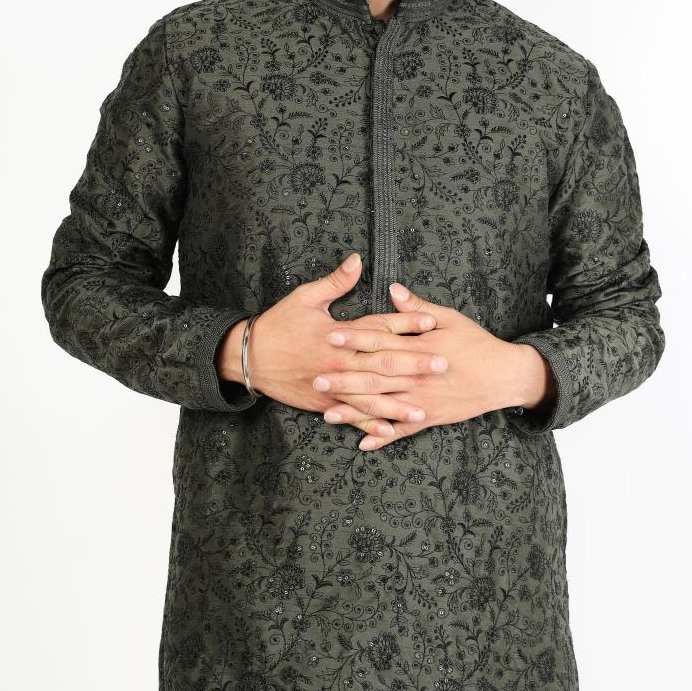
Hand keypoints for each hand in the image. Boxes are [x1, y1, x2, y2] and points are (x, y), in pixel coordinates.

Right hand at [217, 253, 435, 443]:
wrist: (249, 357)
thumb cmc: (279, 323)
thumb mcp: (306, 297)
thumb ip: (336, 281)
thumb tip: (357, 259)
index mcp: (338, 334)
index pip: (379, 326)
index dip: (406, 322)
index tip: (431, 321)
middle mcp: (338, 362)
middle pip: (382, 363)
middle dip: (414, 365)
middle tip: (442, 365)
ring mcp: (332, 386)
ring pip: (371, 397)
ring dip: (398, 403)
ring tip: (424, 408)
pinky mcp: (324, 403)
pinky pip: (351, 416)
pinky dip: (369, 424)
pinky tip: (390, 430)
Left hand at [317, 281, 533, 449]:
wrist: (504, 376)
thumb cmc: (477, 343)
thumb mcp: (450, 318)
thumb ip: (418, 308)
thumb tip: (393, 290)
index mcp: (419, 348)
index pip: (381, 340)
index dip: (355, 337)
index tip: (330, 334)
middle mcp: (417, 376)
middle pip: (375, 376)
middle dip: (344, 377)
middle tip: (316, 377)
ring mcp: (422, 400)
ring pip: (383, 407)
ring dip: (354, 410)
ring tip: (327, 413)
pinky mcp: (430, 418)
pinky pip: (403, 431)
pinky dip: (383, 438)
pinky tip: (362, 443)